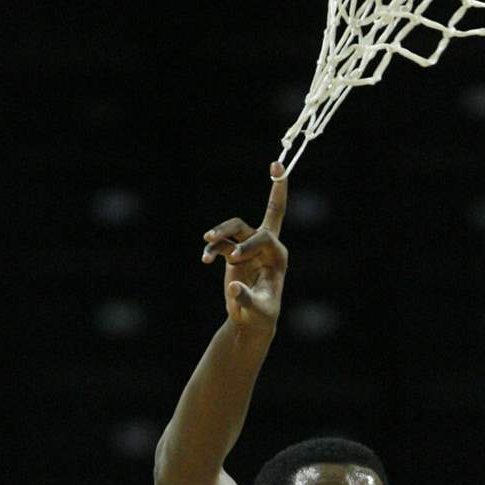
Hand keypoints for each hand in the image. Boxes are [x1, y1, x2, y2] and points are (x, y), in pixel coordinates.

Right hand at [202, 162, 288, 329]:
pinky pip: (220, 243)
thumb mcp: (256, 310)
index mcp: (279, 257)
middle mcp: (267, 246)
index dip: (251, 242)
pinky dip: (211, 248)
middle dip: (276, 189)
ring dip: (221, 230)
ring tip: (208, 240)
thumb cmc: (260, 315)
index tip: (235, 254)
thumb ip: (246, 298)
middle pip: (269, 215)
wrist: (252, 320)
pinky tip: (205, 260)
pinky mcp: (233, 252)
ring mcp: (250, 246)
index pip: (267, 237)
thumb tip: (235, 288)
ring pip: (235, 226)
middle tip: (276, 165)